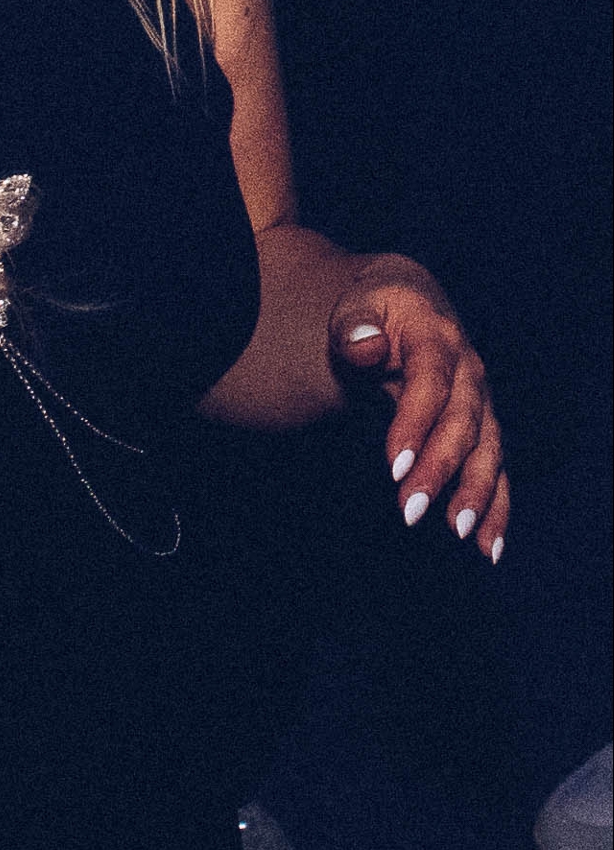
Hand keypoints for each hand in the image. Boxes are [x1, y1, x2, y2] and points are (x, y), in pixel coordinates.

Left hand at [329, 269, 507, 559]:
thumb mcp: (358, 304)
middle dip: (440, 470)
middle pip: (461, 423)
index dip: (414, 424)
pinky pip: (494, 468)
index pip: (430, 383)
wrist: (404, 303)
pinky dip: (495, 507)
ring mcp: (479, 401)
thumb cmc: (373, 308)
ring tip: (461, 535)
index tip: (394, 467)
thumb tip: (365, 346)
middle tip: (409, 511)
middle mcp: (469, 371)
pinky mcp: (481, 426)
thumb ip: (354, 325)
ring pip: (487, 450)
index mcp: (437, 336)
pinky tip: (488, 546)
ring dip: (476, 495)